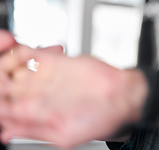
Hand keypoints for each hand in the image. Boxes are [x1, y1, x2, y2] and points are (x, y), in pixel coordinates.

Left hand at [0, 43, 147, 147]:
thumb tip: (6, 132)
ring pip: (15, 68)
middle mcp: (39, 96)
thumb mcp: (65, 135)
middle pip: (6, 86)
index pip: (5, 108)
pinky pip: (32, 54)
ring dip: (6, 63)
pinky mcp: (58, 62)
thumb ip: (34, 130)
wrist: (123, 96)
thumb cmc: (100, 119)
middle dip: (0, 78)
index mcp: (37, 115)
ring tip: (3, 54)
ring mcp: (47, 78)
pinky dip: (20, 50)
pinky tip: (14, 48)